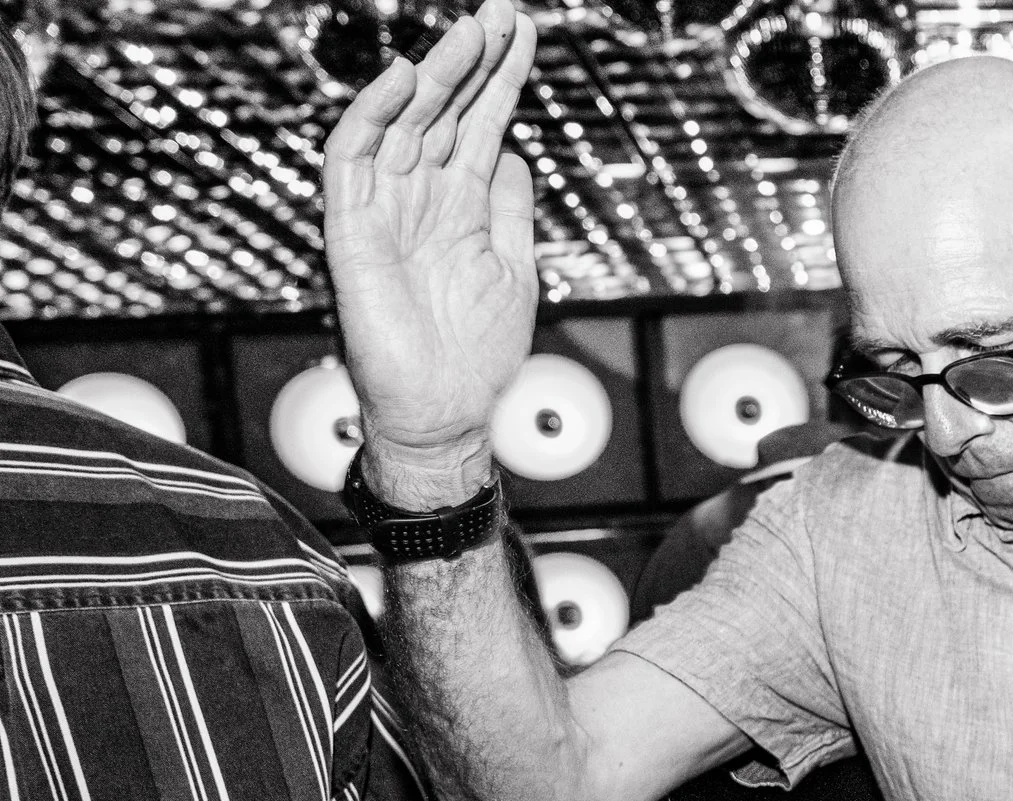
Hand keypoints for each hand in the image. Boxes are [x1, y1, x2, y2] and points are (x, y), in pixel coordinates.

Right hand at [322, 0, 538, 503]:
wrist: (446, 414)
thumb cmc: (479, 354)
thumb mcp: (514, 268)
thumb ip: (509, 209)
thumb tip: (510, 150)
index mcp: (459, 205)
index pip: (478, 125)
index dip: (500, 81)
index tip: (525, 36)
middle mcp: (419, 198)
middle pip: (443, 111)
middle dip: (471, 61)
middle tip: (502, 13)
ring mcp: (385, 210)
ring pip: (403, 122)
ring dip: (435, 75)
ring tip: (472, 32)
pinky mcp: (352, 230)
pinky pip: (353, 160)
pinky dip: (374, 116)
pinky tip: (405, 80)